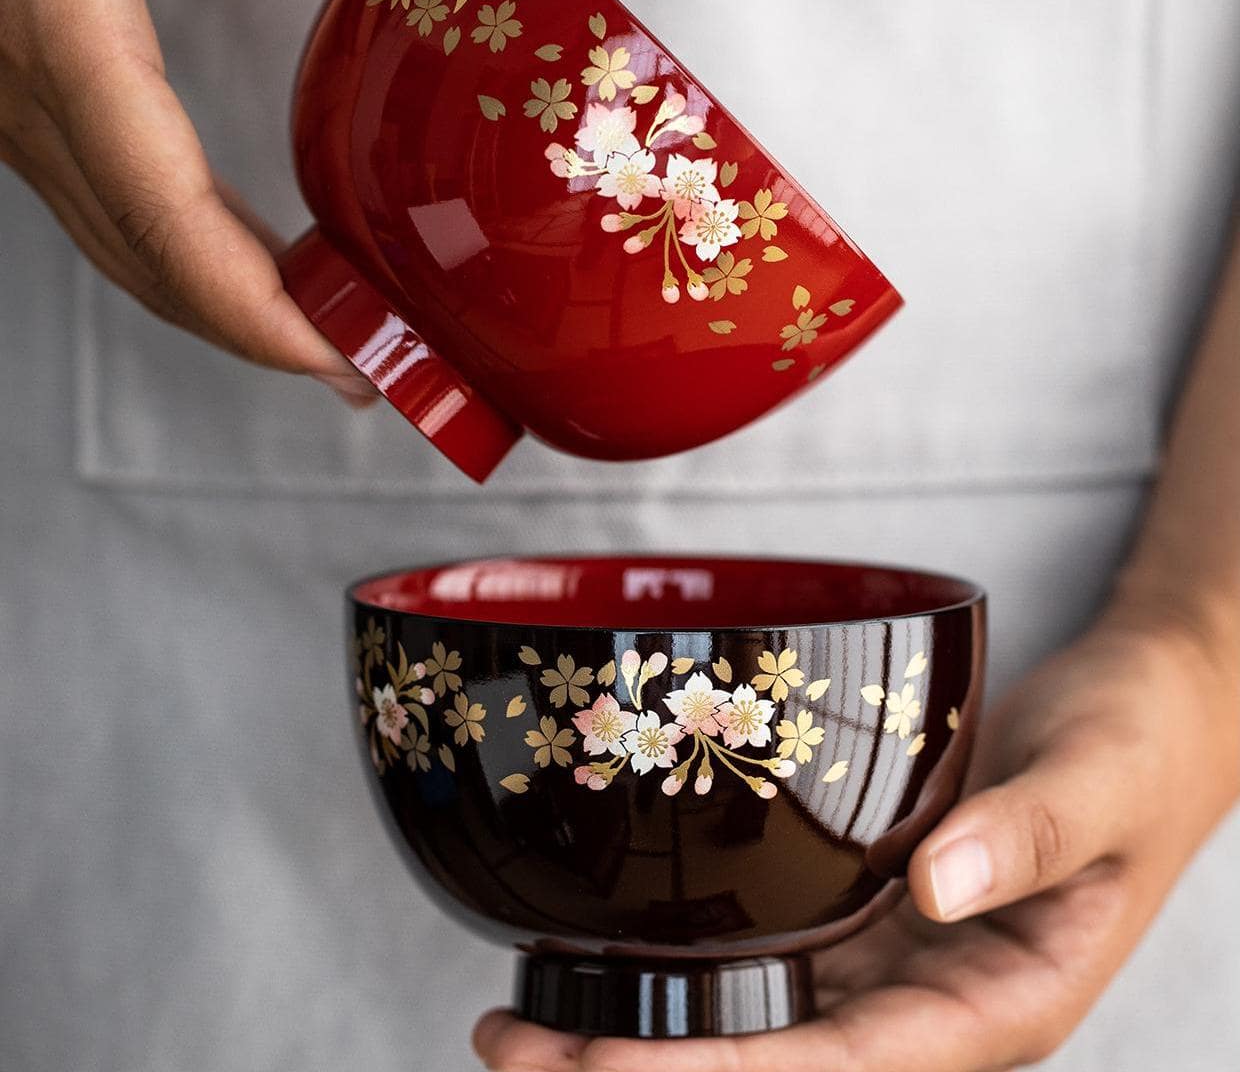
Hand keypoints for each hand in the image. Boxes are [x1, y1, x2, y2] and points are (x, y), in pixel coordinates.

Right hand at [0, 0, 561, 402]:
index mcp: (61, 21)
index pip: (165, 218)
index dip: (259, 313)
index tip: (352, 363)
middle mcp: (21, 78)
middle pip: (148, 260)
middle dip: (263, 336)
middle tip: (377, 375)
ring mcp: (19, 91)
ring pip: (126, 248)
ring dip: (232, 310)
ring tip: (344, 344)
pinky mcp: (41, 85)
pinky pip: (120, 208)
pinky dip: (200, 258)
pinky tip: (275, 272)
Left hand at [474, 604, 1239, 1070]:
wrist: (1147, 710)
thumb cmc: (1142, 748)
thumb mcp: (1105, 782)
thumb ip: (1033, 834)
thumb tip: (940, 890)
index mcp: (1000, 1002)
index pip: (844, 1070)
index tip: (609, 1069)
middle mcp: (933, 996)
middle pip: (778, 1060)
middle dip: (648, 1066)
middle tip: (515, 1041)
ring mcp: (894, 952)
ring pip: (762, 1014)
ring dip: (652, 1023)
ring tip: (531, 1012)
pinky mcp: (870, 902)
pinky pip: (776, 950)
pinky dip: (696, 960)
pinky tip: (624, 948)